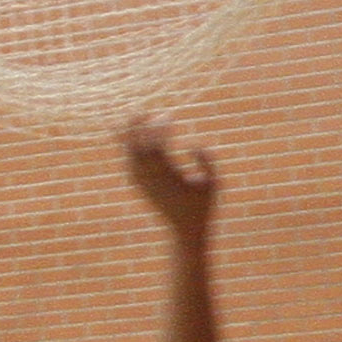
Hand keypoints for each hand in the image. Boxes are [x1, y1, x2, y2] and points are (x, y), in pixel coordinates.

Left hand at [116, 117, 215, 233]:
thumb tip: (193, 143)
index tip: (169, 115)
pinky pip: (129, 163)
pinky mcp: (140, 187)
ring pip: (130, 155)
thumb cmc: (203, 206)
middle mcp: (152, 179)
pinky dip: (128, 148)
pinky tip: (130, 136)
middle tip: (141, 110)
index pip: (159, 147)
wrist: (185, 231)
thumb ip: (206, 161)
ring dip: (129, 135)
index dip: (161, 129)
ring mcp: (144, 184)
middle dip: (138, 128)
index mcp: (170, 177)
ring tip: (132, 118)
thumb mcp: (213, 183)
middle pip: (138, 148)